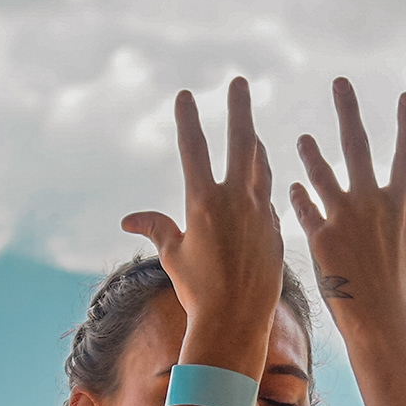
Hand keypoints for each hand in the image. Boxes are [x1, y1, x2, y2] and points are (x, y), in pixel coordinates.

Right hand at [122, 78, 285, 366]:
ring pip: (262, 168)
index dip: (188, 120)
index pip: (193, 150)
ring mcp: (261, 214)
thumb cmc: (197, 290)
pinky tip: (262, 183)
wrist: (236, 322)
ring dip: (256, 146)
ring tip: (252, 131)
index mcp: (203, 203)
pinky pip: (270, 200)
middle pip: (240, 144)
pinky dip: (264, 187)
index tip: (186, 93)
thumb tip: (128, 219)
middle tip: (239, 83)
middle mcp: (236, 202)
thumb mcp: (173, 255)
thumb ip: (156, 228)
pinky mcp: (277, 231)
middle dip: (239, 110)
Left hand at [291, 79, 405, 334]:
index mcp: (400, 204)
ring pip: (321, 173)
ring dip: (311, 153)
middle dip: (349, 111)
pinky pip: (304, 208)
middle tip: (339, 82)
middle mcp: (371, 203)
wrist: (379, 323)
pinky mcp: (319, 236)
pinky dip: (298, 197)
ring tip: (301, 140)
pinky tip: (291, 188)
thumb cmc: (402, 292)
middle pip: (358, 146)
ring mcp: (343, 218)